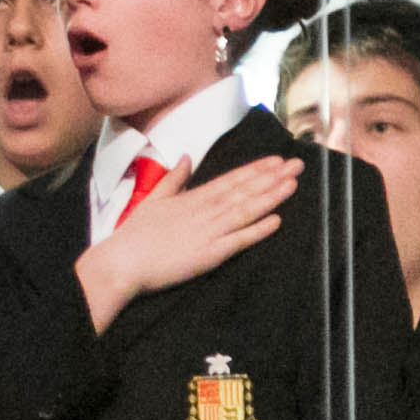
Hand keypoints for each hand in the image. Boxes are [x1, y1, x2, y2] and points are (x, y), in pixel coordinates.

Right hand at [79, 153, 301, 325]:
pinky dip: (257, 230)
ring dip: (271, 197)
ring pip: (245, 210)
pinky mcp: (208, 254)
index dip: (255, 170)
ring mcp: (208, 232)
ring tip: (292, 184)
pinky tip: (276, 221)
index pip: (230, 180)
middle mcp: (204, 211)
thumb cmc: (134, 235)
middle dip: (272, 177)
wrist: (122, 262)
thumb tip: (185, 157)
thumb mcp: (153, 198)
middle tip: (297, 164)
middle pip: (244, 190)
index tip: (276, 160)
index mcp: (192, 197)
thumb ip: (173, 179)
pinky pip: (238, 240)